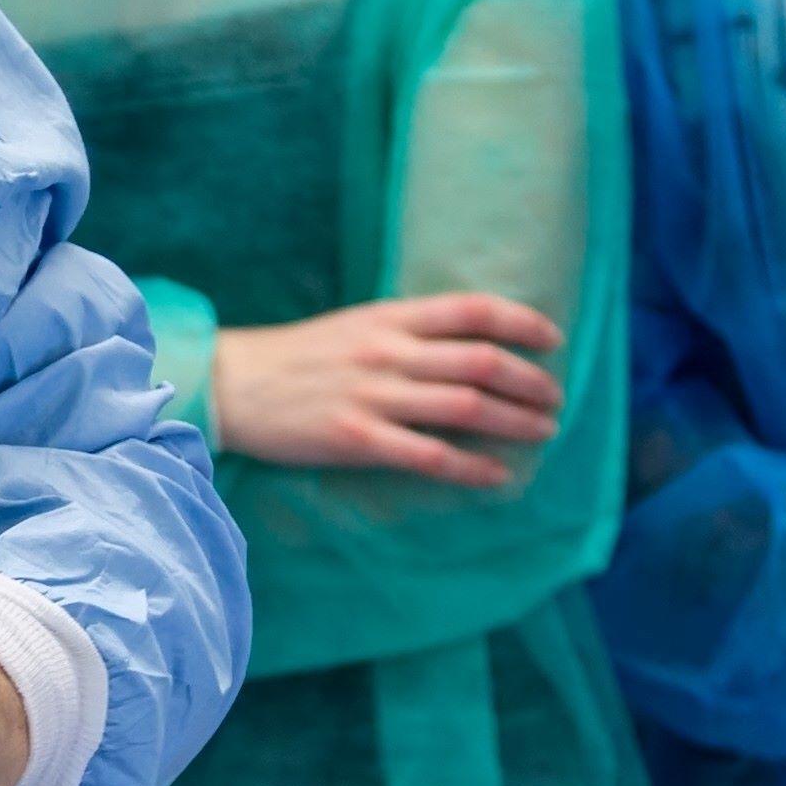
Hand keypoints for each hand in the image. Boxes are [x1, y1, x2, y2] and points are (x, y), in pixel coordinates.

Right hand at [204, 293, 567, 484]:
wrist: (230, 385)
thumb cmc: (294, 358)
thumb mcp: (353, 326)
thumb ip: (406, 331)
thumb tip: (466, 345)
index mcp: (388, 317)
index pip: (473, 310)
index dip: (523, 322)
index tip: (553, 340)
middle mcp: (387, 353)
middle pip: (482, 361)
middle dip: (530, 381)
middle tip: (555, 398)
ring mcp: (372, 397)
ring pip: (465, 407)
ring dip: (515, 421)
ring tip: (543, 432)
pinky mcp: (355, 440)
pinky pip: (428, 456)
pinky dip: (470, 467)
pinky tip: (497, 475)